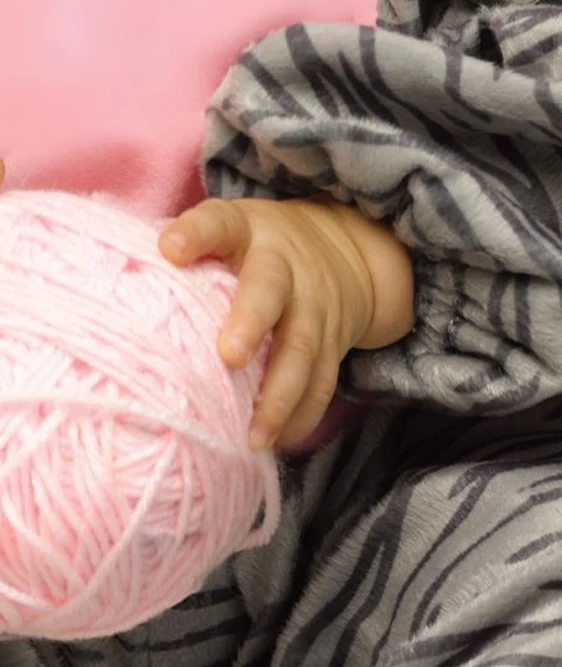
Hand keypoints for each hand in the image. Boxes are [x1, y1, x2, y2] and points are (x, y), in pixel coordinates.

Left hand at [158, 196, 373, 450]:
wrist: (342, 254)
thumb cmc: (255, 251)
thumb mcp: (227, 233)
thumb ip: (186, 254)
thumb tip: (114, 287)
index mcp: (247, 232)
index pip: (219, 223)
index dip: (196, 234)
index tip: (169, 250)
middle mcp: (286, 268)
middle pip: (270, 293)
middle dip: (251, 324)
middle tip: (229, 357)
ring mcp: (314, 309)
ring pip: (303, 351)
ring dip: (280, 397)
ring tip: (254, 437)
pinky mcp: (334, 346)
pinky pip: (322, 385)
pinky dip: (301, 417)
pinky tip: (277, 443)